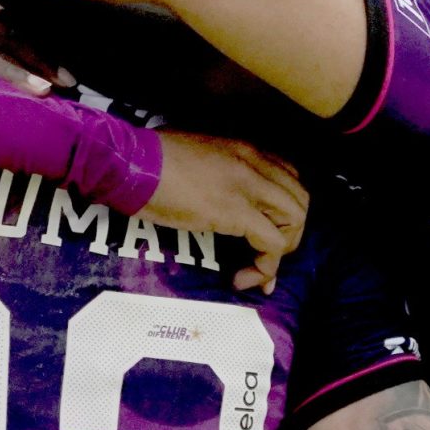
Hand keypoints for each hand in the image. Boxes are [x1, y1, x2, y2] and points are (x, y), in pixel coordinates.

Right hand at [146, 130, 308, 293]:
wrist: (128, 162)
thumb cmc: (148, 157)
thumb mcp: (193, 154)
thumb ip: (213, 168)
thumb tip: (210, 190)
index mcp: (244, 149)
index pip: (289, 176)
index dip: (284, 209)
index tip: (266, 230)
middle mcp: (254, 164)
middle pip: (300, 200)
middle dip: (290, 233)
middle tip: (263, 253)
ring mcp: (248, 187)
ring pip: (295, 221)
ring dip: (281, 250)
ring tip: (256, 269)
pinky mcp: (236, 213)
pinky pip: (272, 244)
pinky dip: (265, 268)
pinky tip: (242, 279)